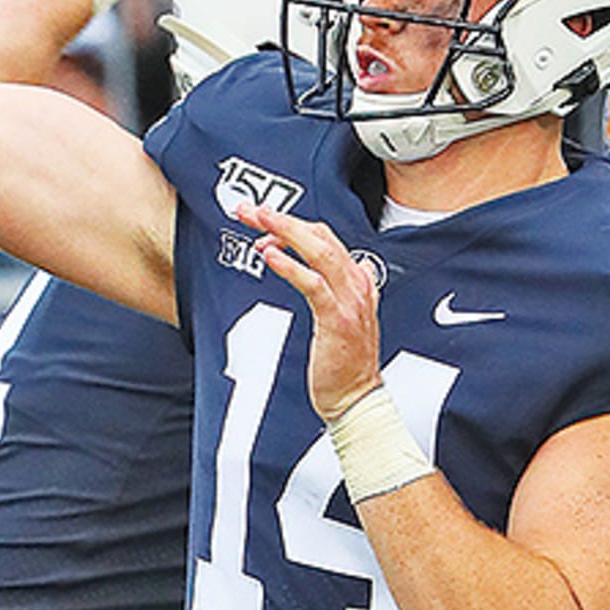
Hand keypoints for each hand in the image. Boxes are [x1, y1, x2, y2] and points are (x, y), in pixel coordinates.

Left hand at [235, 202, 382, 420]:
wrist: (356, 400)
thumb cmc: (343, 363)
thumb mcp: (343, 317)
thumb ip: (336, 288)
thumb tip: (326, 265)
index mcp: (357, 281)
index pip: (325, 238)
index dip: (293, 223)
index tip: (263, 219)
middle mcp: (357, 285)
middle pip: (321, 237)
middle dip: (283, 218)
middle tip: (251, 209)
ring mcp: (349, 301)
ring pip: (319, 251)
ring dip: (285, 231)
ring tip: (257, 219)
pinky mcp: (336, 319)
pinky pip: (313, 284)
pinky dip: (291, 266)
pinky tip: (270, 255)